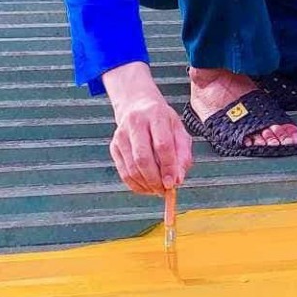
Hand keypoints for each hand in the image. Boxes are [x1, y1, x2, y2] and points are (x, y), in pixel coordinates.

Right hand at [100, 62, 193, 193]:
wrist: (137, 106)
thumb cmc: (162, 121)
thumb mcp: (179, 130)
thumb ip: (183, 154)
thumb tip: (178, 180)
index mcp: (156, 115)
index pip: (162, 145)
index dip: (168, 167)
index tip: (174, 183)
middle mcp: (135, 123)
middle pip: (143, 158)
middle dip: (155, 179)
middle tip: (165, 190)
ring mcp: (121, 135)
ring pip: (131, 168)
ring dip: (146, 184)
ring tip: (157, 190)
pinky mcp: (113, 146)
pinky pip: (123, 172)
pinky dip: (135, 185)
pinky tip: (146, 187)